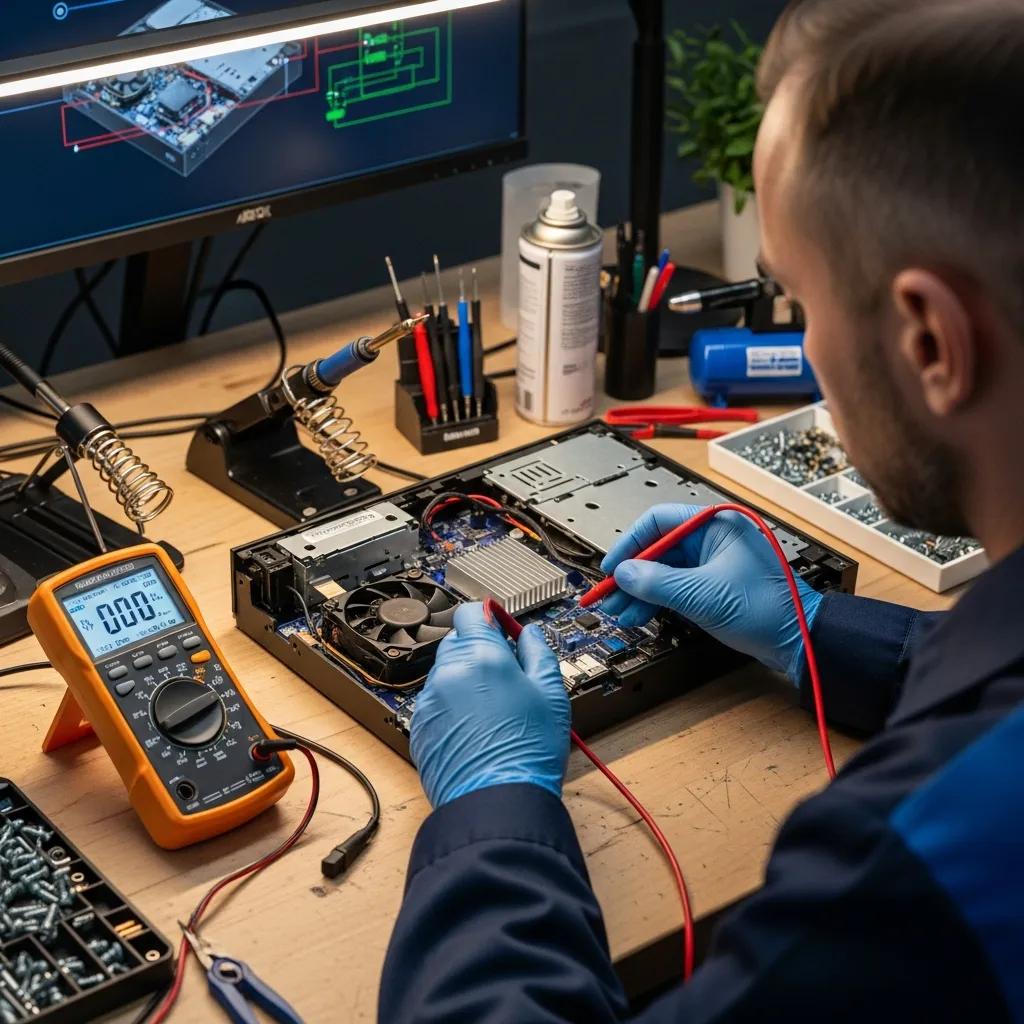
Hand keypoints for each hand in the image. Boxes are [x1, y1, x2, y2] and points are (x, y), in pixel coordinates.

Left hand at [411, 603, 569, 808]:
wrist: (497, 801)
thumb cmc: (527, 752)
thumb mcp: (551, 693)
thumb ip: (538, 652)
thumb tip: (529, 634)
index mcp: (481, 656)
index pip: (471, 612)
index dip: (487, 618)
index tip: (498, 627)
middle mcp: (449, 673)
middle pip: (458, 642)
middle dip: (478, 651)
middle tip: (504, 676)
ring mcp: (430, 701)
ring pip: (446, 674)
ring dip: (464, 680)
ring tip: (492, 710)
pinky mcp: (419, 727)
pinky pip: (435, 704)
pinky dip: (451, 708)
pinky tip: (475, 729)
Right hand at [599, 504, 822, 680]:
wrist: (800, 641)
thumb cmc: (769, 609)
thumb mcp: (703, 595)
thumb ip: (657, 583)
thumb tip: (624, 574)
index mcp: (715, 524)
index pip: (658, 521)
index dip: (629, 544)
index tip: (611, 566)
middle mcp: (713, 538)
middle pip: (658, 548)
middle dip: (632, 574)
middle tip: (608, 594)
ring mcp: (713, 562)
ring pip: (664, 571)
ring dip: (640, 591)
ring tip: (620, 611)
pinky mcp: (714, 585)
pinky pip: (676, 586)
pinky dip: (657, 600)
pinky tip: (639, 614)